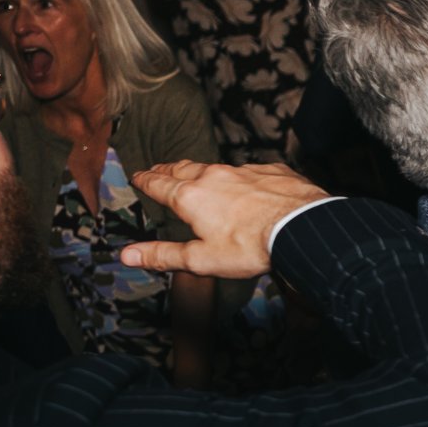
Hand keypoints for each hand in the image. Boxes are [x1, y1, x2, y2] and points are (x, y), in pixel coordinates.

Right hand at [120, 162, 330, 278]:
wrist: (300, 228)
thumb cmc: (249, 247)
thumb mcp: (200, 259)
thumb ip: (163, 255)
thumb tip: (127, 254)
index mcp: (192, 196)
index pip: (160, 184)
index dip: (146, 180)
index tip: (138, 175)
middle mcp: (215, 176)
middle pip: (184, 169)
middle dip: (168, 170)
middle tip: (158, 169)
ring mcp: (245, 170)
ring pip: (216, 167)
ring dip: (203, 171)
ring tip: (195, 173)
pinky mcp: (271, 171)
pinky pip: (250, 170)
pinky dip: (241, 176)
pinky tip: (245, 183)